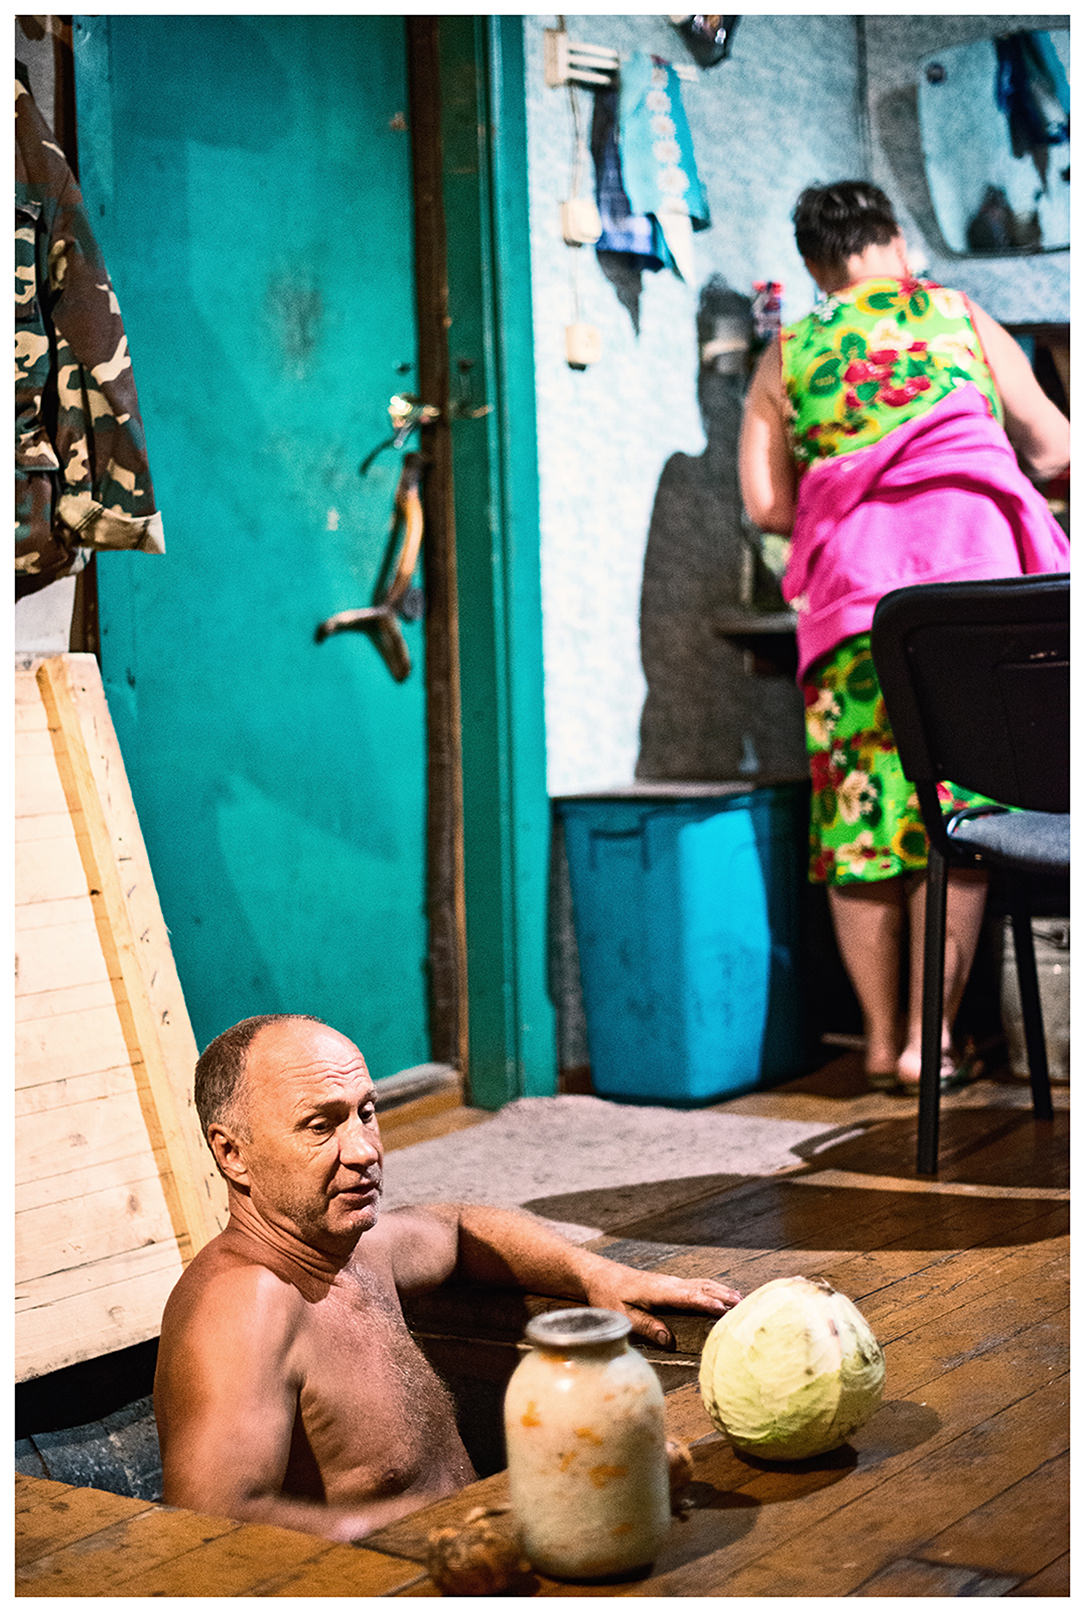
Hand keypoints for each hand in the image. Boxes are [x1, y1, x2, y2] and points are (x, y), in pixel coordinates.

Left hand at [581, 1264, 741, 1349]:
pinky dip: (713, 1288)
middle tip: (744, 1306)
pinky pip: (697, 1284)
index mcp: (660, 1291)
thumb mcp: (622, 1314)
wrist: (600, 1275)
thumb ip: (646, 1327)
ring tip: (740, 1300)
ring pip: (702, 1284)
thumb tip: (670, 1341)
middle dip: (723, 1296)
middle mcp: (669, 1284)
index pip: (689, 1297)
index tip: (726, 1309)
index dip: (708, 1303)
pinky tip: (720, 1293)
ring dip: (721, 1290)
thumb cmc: (609, 1296)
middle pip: (702, 1288)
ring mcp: (671, 1282)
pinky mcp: (670, 1284)